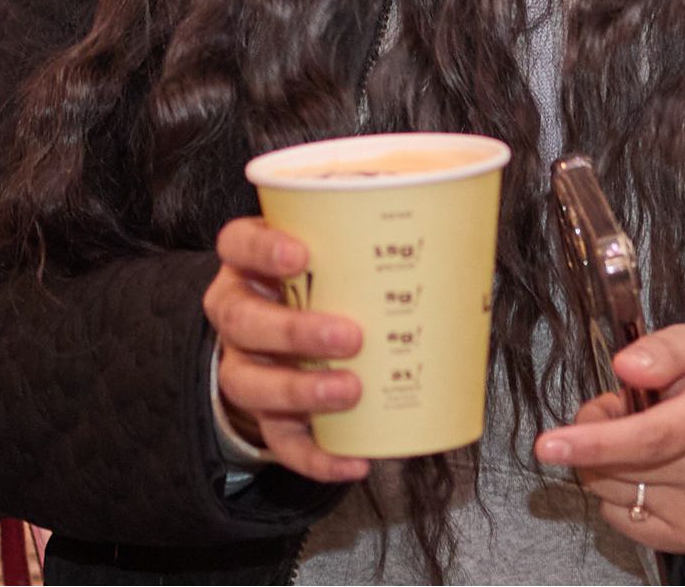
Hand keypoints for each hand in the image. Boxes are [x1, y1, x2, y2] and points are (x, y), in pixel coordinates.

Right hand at [203, 217, 372, 486]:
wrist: (283, 342)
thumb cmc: (319, 286)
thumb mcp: (331, 253)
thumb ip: (365, 242)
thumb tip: (446, 223)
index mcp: (250, 264)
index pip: (238, 244)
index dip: (262, 249)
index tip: (301, 254)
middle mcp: (237, 312)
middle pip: (242, 319)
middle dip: (294, 330)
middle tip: (350, 336)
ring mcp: (244, 365)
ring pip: (249, 382)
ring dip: (300, 389)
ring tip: (350, 391)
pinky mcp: (262, 414)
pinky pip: (279, 440)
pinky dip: (316, 456)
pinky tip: (353, 460)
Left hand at [535, 325, 684, 552]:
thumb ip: (661, 350)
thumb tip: (626, 365)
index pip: (650, 437)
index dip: (595, 442)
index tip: (548, 444)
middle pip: (620, 467)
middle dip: (596, 432)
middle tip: (620, 405)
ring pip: (613, 492)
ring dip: (606, 462)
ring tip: (638, 433)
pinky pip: (624, 518)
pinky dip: (619, 493)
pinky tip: (645, 469)